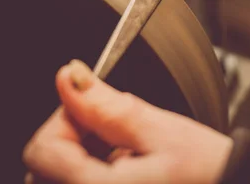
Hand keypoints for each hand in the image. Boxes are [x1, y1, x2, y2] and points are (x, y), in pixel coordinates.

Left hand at [23, 60, 232, 183]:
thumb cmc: (207, 174)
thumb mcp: (160, 131)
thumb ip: (107, 106)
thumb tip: (70, 76)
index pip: (42, 149)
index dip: (67, 120)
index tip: (98, 114)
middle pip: (43, 167)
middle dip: (74, 140)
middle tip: (116, 136)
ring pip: (57, 178)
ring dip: (82, 157)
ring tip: (125, 155)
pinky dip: (90, 173)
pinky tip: (123, 167)